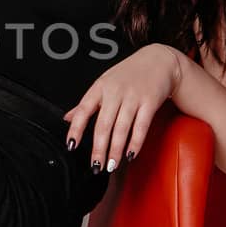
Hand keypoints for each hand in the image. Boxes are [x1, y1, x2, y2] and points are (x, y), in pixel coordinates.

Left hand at [62, 44, 182, 172]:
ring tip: (112, 165)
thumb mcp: (104, 84)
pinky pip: (141, 126)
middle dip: (99, 149)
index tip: (71, 146)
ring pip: (122, 128)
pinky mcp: (150, 102)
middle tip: (96, 166)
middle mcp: (115, 92)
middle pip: (103, 125)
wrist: (159, 60)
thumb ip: (86, 103)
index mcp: (100, 87)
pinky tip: (130, 155)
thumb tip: (66, 118)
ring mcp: (133, 97)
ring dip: (116, 150)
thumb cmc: (128, 74)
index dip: (76, 129)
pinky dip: (135, 143)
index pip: (83, 110)